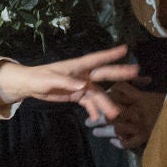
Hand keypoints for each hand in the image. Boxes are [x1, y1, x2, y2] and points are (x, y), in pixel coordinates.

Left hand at [0, 46, 139, 123]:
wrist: (31, 86)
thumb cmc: (39, 77)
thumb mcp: (49, 80)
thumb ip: (66, 82)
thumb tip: (83, 86)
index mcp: (77, 66)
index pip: (96, 59)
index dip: (110, 54)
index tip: (125, 49)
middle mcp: (83, 74)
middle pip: (103, 74)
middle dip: (119, 73)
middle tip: (136, 72)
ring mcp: (81, 85)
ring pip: (98, 94)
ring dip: (106, 103)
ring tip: (114, 114)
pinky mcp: (77, 95)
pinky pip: (89, 103)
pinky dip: (94, 110)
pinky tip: (97, 117)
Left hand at [88, 81, 163, 151]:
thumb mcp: (153, 94)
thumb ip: (138, 92)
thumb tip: (121, 89)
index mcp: (140, 97)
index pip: (118, 91)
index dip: (107, 94)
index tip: (98, 98)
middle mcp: (137, 111)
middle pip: (112, 112)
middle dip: (98, 116)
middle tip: (87, 121)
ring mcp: (140, 126)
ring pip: (117, 128)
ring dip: (104, 131)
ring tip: (95, 132)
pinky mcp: (145, 138)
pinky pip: (128, 142)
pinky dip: (120, 142)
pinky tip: (113, 142)